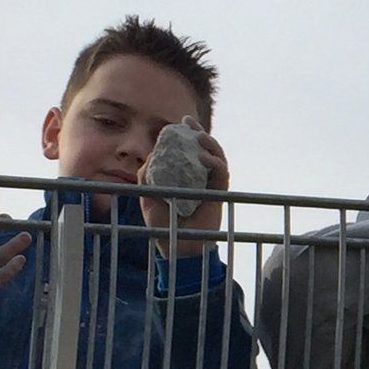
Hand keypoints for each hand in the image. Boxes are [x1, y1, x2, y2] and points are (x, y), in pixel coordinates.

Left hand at [140, 121, 229, 257]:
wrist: (177, 247)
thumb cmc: (163, 224)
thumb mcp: (147, 195)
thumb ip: (146, 175)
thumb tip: (151, 156)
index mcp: (184, 174)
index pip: (189, 149)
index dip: (187, 133)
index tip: (181, 121)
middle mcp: (200, 176)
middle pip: (206, 148)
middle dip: (200, 132)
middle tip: (190, 122)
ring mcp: (211, 184)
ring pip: (217, 156)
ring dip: (210, 144)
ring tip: (199, 137)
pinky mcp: (220, 193)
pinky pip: (222, 174)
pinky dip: (215, 163)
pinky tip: (204, 158)